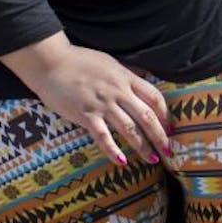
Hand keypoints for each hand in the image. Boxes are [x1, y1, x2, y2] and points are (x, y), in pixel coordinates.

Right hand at [0, 33, 171, 166]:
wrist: (51, 63)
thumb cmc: (80, 61)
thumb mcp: (110, 62)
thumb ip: (126, 74)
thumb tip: (143, 78)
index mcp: (126, 77)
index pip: (154, 97)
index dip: (165, 114)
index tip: (170, 127)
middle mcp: (118, 91)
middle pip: (146, 116)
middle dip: (160, 135)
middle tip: (168, 150)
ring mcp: (102, 104)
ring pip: (129, 128)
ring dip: (143, 146)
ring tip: (152, 158)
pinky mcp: (85, 115)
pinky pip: (103, 137)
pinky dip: (113, 150)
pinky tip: (121, 162)